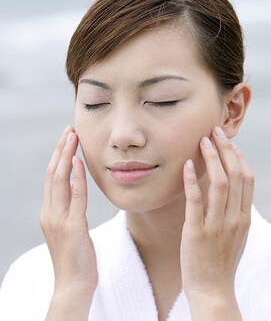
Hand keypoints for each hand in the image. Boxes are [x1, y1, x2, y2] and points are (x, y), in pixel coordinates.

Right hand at [40, 126, 97, 319]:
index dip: (58, 157)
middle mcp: (50, 213)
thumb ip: (70, 209)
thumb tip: (77, 187)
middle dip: (61, 150)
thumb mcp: (70, 229)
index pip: (51, 178)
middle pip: (52, 174)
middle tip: (69, 130)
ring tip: (73, 137)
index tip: (66, 139)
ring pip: (59, 180)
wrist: (73, 285)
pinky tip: (78, 162)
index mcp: (49, 213)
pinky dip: (76, 177)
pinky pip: (76, 197)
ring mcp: (59, 220)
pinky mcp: (73, 227)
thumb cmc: (76, 257)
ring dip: (66, 156)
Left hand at [181, 126, 253, 319]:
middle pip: (236, 175)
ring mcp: (216, 226)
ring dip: (212, 159)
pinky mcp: (196, 232)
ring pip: (220, 184)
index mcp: (244, 217)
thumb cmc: (220, 261)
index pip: (247, 179)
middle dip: (227, 150)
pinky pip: (196, 201)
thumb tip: (228, 190)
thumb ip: (233, 212)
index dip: (239, 157)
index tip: (228, 142)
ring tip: (203, 141)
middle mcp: (234, 218)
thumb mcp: (234, 234)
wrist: (212, 290)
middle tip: (215, 132)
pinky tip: (187, 165)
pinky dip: (192, 181)